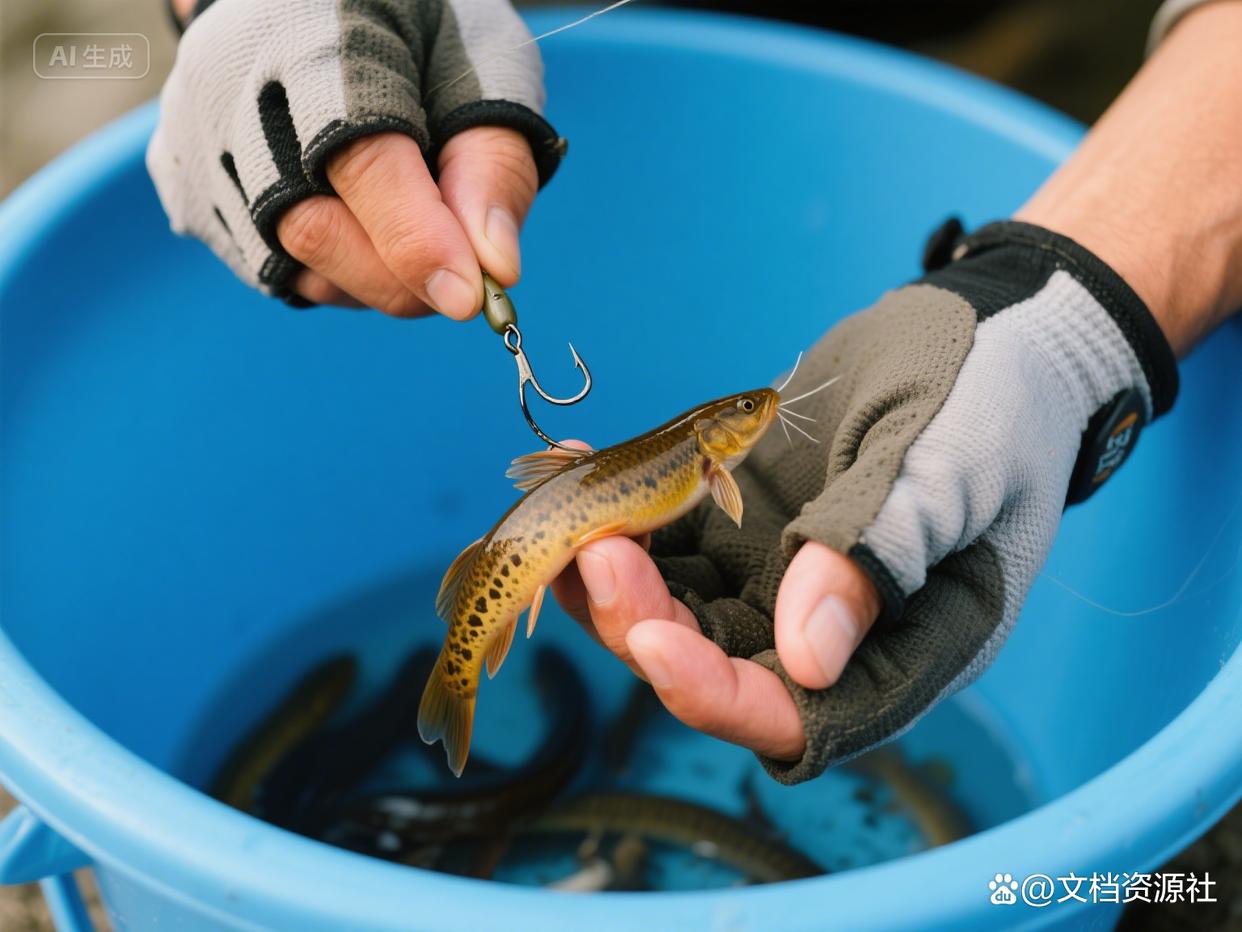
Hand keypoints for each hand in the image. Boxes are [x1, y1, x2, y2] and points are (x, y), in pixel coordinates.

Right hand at [147, 0, 564, 313]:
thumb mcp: (482, 70)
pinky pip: (274, 273)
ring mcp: (197, 139)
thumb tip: (493, 270)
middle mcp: (232, 84)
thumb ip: (492, 166)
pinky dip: (338, 274)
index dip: (417, 240)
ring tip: (413, 228)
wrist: (319, 7)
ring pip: (295, 266)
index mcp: (317, 32)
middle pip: (316, 230)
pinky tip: (363, 223)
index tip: (470, 297)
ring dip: (373, 279)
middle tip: (462, 280)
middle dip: (403, 276)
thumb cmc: (418, 33)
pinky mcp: (188, 186)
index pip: (361, 161)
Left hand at [555, 220, 1178, 784]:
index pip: (799, 714)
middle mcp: (832, 633)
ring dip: (609, 573)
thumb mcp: (954, 467)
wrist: (995, 331)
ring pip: (673, 608)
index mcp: (908, 649)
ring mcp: (779, 578)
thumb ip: (883, 551)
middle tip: (589, 544)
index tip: (651, 640)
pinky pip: (667, 539)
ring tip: (561, 512)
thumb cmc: (998, 398)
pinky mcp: (743, 524)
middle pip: (713, 664)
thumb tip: (808, 655)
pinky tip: (576, 464)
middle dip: (639, 619)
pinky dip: (618, 511)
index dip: (716, 694)